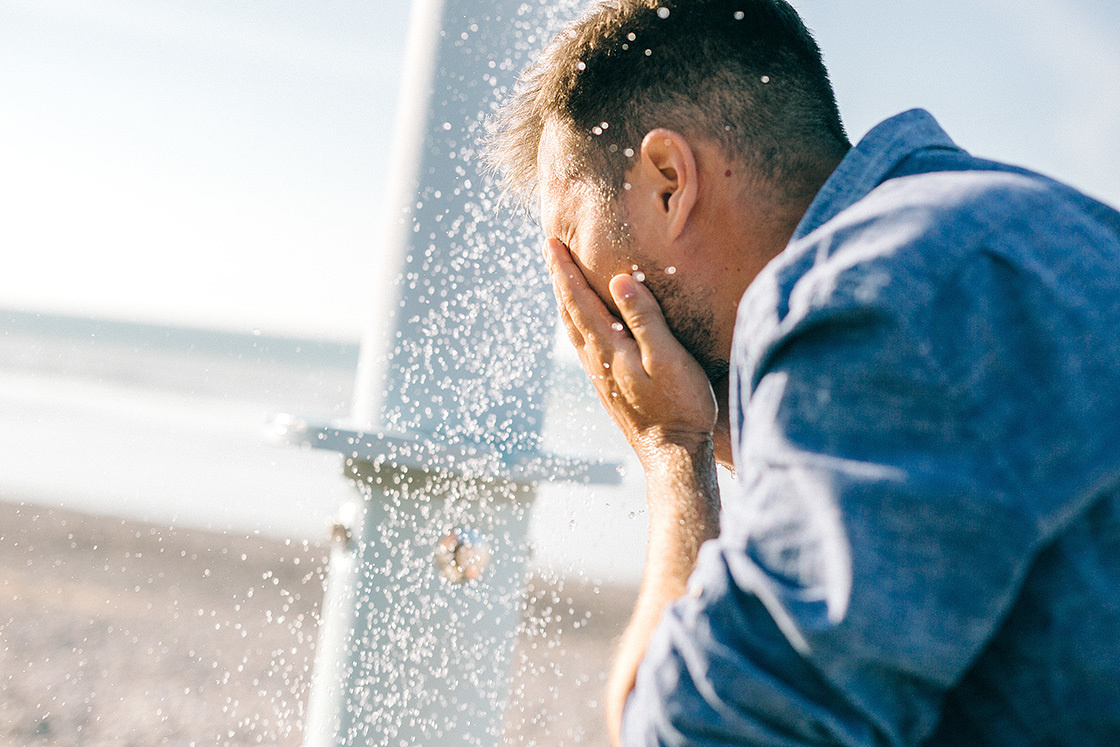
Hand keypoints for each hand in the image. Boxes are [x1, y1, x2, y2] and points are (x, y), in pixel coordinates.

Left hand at [545, 239, 716, 467]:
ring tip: (560, 280)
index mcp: (608, 347)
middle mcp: (596, 360)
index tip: (551, 244)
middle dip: (559, 279)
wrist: (672, 455)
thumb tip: (617, 279)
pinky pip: (583, 345)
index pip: (579, 299)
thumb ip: (644, 318)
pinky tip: (582, 324)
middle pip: (569, 312)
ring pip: (573, 329)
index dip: (565, 270)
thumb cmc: (680, 405)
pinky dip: (576, 323)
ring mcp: (600, 375)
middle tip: (548, 251)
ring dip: (565, 301)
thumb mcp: (667, 357)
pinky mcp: (609, 387)